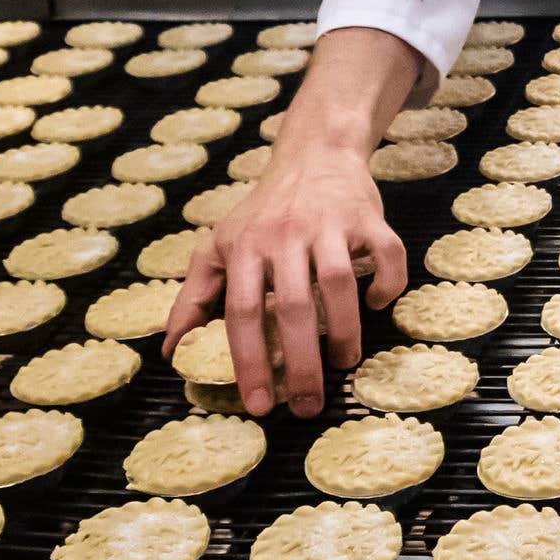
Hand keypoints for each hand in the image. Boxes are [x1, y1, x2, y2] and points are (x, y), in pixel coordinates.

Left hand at [156, 27, 421, 415]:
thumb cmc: (264, 210)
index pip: (243, 312)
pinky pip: (387, 254)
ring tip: (345, 364)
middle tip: (309, 406)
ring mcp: (329, 224)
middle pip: (294, 307)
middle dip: (302, 364)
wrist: (314, 153)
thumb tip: (170, 351)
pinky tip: (378, 305)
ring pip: (340, 284)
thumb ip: (194, 297)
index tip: (261, 405)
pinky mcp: (367, 217)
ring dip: (345, 332)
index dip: (250, 362)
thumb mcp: (218, 246)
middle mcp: (285, 234)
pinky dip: (388, 284)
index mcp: (244, 246)